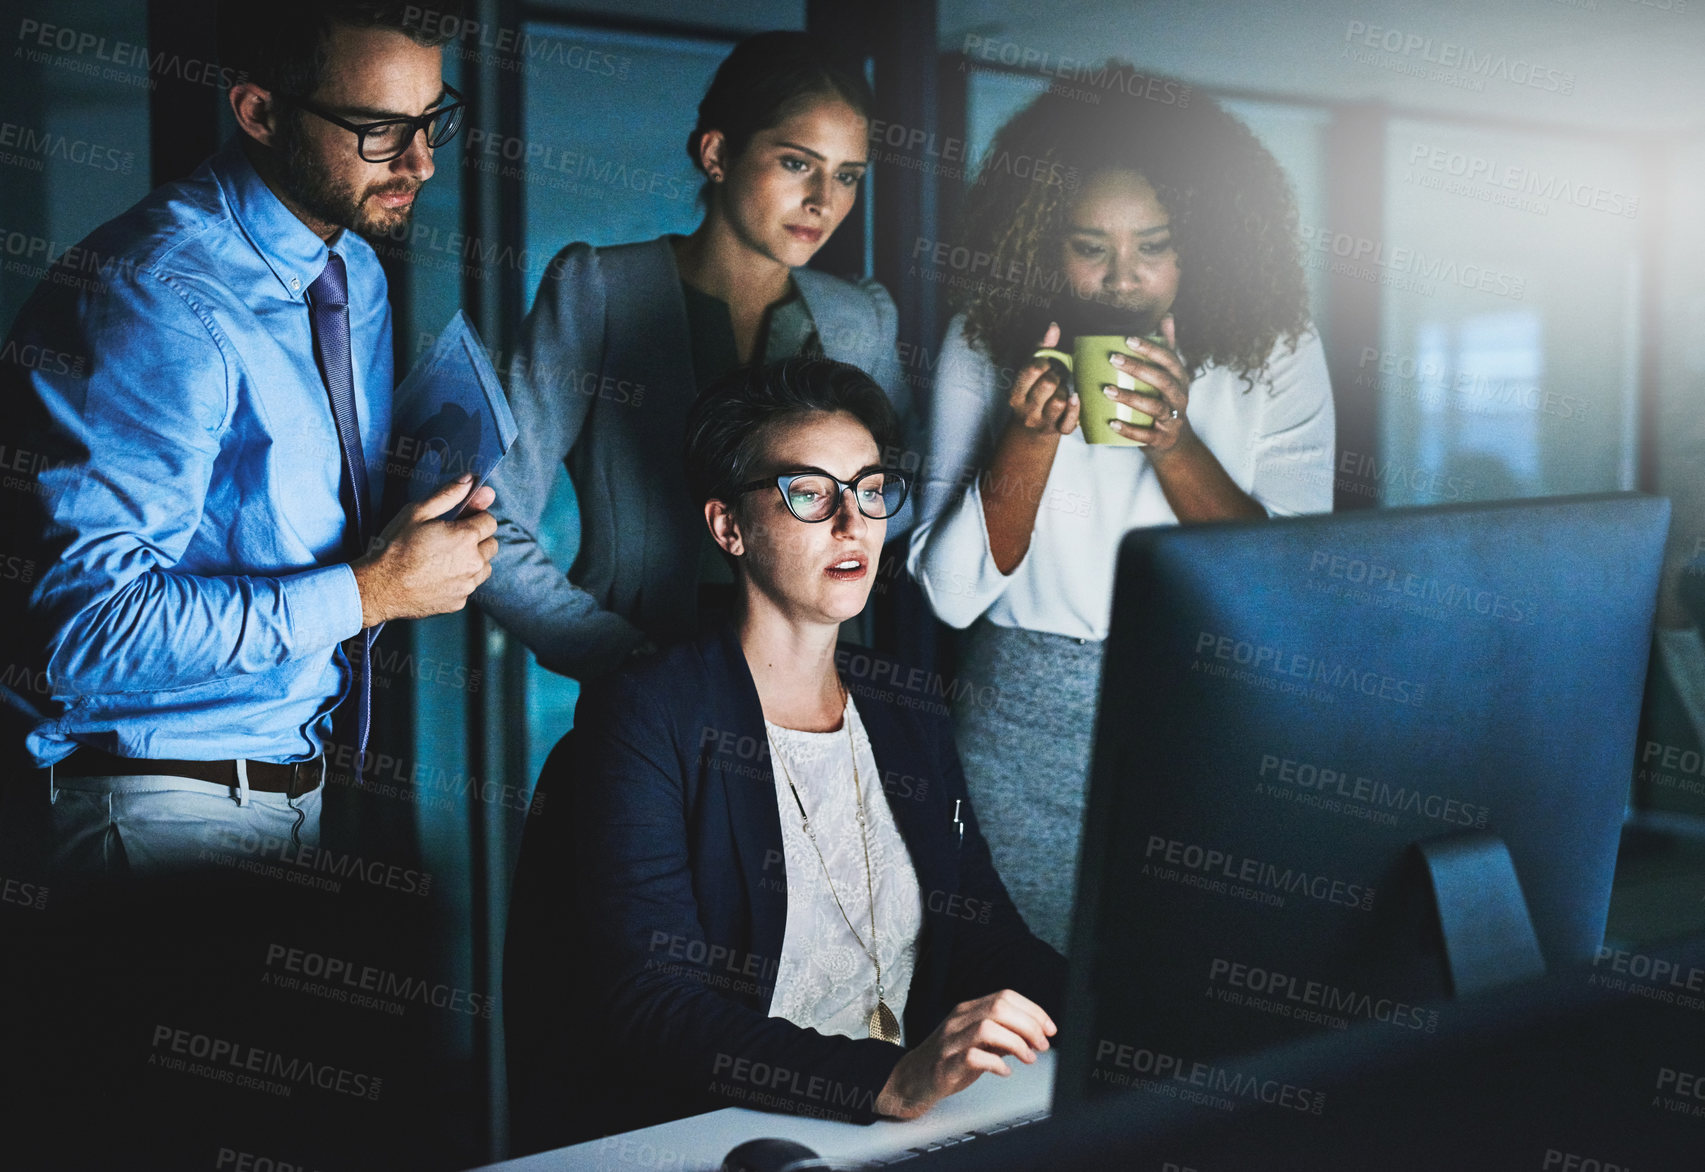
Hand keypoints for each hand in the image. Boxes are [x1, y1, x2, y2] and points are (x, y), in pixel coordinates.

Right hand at [350, 475, 497, 626]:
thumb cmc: (395, 547)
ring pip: (485, 567)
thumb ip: (448, 494)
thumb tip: (471, 479)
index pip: (490, 521)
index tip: (460, 521)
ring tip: (446, 558)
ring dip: (474, 560)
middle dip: (477, 539)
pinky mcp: (460, 601)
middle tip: (452, 539)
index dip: (475, 518)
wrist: (380, 587)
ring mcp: (468, 584)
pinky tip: (440, 575)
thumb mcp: (417, 512)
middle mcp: (473, 562)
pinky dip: (462, 579)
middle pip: (491, 544)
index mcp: (466, 537)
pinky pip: (470, 585)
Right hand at [874, 990, 1055, 1119]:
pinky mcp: (945, 1065)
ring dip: (1016, 1043)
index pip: (1005, 996)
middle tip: (1042, 1044)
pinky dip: (995, 1064)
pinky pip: (973, 1057)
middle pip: (999, 1008)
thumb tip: (1034, 1035)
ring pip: (987, 1027)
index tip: (1050, 1028)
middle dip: (1028, 1025)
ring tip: (1028, 1058)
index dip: (1033, 1011)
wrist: (910, 1081)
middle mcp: (958, 1021)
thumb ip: (1002, 1036)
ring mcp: (949, 1042)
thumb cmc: (945, 1062)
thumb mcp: (976, 1043)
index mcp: (966, 1011)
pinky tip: (1005, 1072)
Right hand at [1006, 322, 1078, 438]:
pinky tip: (1076, 398)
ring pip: (1060, 401)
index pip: (1031, 370)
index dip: (1043, 363)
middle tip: (1056, 377)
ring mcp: (1042, 423)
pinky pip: (1070, 422)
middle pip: (1048, 384)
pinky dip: (1075, 409)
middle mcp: (1026, 410)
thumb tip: (1053, 327)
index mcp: (1016, 394)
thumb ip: (1041, 349)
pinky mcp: (1058, 432)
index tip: (1046, 366)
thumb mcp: (1030, 372)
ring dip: (1065, 391)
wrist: (1032, 429)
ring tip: (1063, 390)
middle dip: (1056, 376)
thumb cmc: (1033, 392)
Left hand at [1104, 314, 1190, 454]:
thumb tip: (1167, 316)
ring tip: (1107, 390)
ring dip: (1130, 398)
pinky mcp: (1162, 439)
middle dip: (1138, 369)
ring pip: (1155, 407)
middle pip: (1162, 381)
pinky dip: (1129, 430)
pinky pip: (1146, 435)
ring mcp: (1173, 419)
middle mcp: (1180, 397)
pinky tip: (1111, 423)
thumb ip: (1166, 348)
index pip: (1169, 360)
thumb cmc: (1164, 400)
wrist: (1173, 441)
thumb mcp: (1169, 375)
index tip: (1129, 339)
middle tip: (1113, 358)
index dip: (1151, 349)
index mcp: (1180, 379)